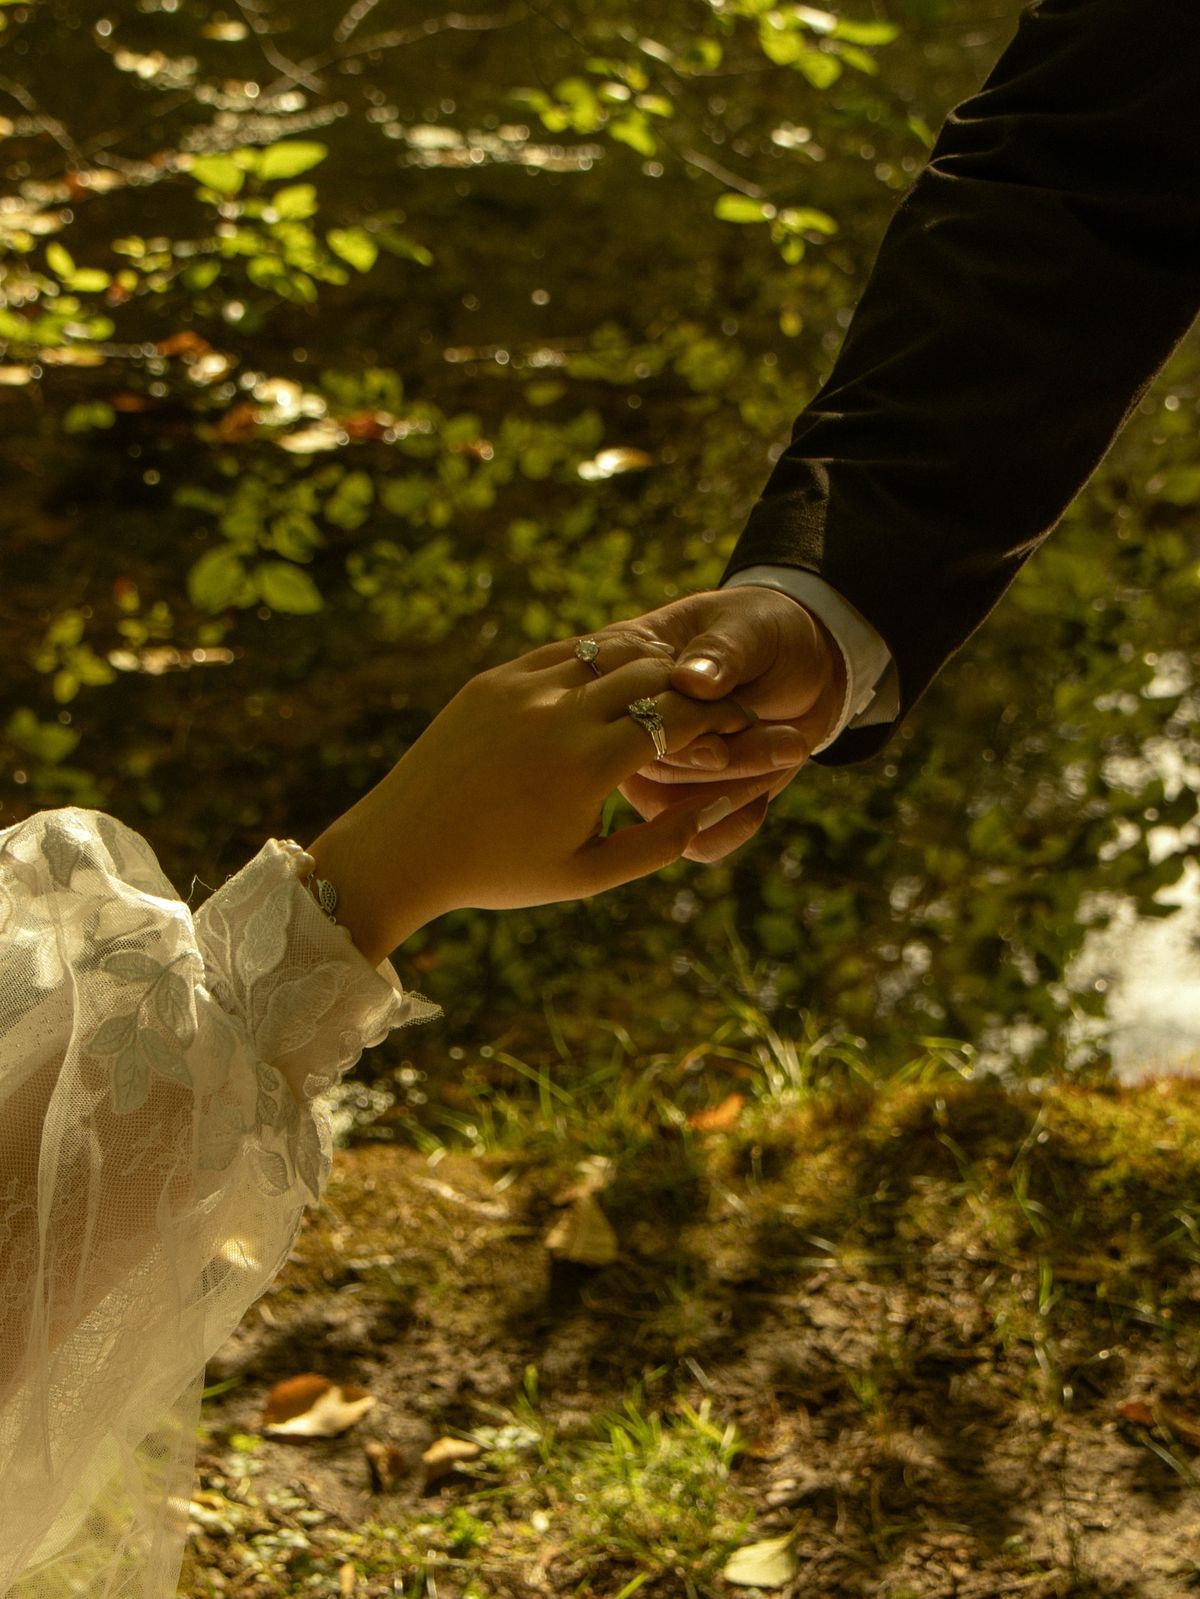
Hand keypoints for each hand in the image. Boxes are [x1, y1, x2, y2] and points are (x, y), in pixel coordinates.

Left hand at [306, 631, 754, 962]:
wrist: (404, 847)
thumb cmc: (500, 872)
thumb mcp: (588, 875)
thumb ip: (660, 844)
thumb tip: (715, 808)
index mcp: (588, 766)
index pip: (679, 719)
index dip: (719, 717)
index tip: (737, 724)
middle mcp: (559, 715)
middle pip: (653, 676)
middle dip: (692, 687)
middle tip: (714, 699)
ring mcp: (523, 689)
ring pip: (609, 654)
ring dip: (648, 665)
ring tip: (671, 687)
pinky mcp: (493, 679)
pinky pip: (564, 653)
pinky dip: (598, 660)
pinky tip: (615, 677)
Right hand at [593, 587, 845, 861]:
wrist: (802, 664)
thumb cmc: (763, 630)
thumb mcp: (748, 626)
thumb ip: (720, 652)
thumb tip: (690, 681)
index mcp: (620, 669)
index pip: (622, 710)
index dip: (674, 728)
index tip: (738, 721)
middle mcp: (624, 726)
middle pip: (649, 765)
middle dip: (723, 761)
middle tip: (788, 741)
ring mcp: (650, 769)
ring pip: (673, 811)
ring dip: (740, 787)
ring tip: (792, 745)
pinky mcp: (679, 805)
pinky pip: (695, 842)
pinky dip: (736, 826)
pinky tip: (765, 797)